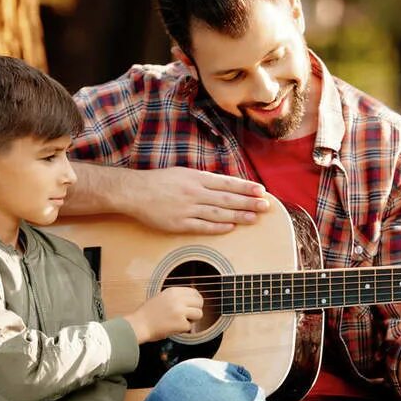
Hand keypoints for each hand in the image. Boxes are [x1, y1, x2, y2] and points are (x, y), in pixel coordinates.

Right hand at [125, 286, 204, 342]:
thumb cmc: (147, 314)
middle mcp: (178, 299)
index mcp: (173, 291)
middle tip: (189, 316)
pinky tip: (172, 328)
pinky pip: (189, 327)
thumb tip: (192, 298)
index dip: (196, 300)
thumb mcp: (161, 297)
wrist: (138, 325)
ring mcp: (180, 311)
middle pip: (200, 302)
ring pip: (198, 314)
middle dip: (196, 310)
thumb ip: (175, 297)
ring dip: (192, 320)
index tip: (194, 305)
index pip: (194, 292)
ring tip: (180, 322)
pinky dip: (182, 330)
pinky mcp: (181, 323)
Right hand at [126, 167, 268, 233]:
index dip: (246, 187)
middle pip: (227, 198)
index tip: (261, 191)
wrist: (134, 192)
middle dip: (248, 202)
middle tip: (266, 206)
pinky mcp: (179, 224)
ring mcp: (187, 209)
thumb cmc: (159, 181)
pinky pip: (202, 226)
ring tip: (254, 218)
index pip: (227, 183)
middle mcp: (194, 192)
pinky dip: (218, 227)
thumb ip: (204, 180)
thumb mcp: (184, 173)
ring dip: (238, 216)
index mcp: (196, 178)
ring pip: (218, 213)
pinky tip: (231, 227)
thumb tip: (226, 185)